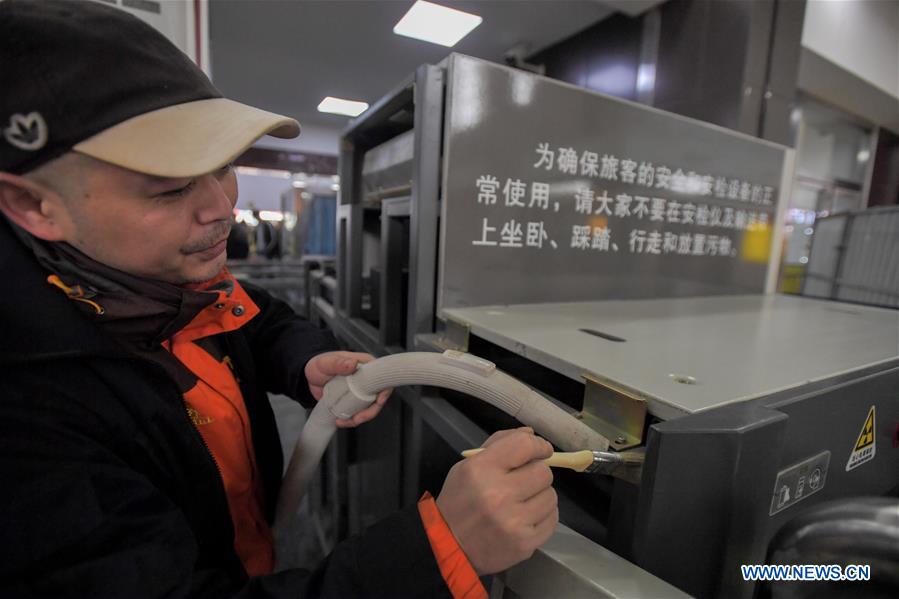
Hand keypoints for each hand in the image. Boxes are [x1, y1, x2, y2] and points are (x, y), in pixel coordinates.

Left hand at [304, 351, 391, 427]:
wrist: (309, 377)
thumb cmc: (320, 365)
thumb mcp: (327, 362)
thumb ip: (339, 363)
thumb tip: (352, 364)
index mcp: (366, 365)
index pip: (383, 377)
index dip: (385, 390)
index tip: (379, 400)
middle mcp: (367, 378)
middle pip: (378, 396)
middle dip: (370, 411)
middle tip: (358, 418)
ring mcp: (361, 391)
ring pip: (369, 407)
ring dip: (360, 418)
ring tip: (344, 421)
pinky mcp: (354, 401)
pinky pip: (359, 412)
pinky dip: (352, 419)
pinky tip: (341, 420)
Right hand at [436, 427, 557, 574]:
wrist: (448, 546)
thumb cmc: (459, 501)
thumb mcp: (467, 467)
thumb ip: (498, 445)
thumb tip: (530, 434)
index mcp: (481, 470)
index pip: (524, 446)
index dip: (538, 445)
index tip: (541, 450)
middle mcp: (498, 495)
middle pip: (543, 472)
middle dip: (537, 473)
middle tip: (525, 480)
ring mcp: (513, 521)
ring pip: (551, 496)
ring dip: (540, 495)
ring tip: (523, 501)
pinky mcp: (525, 543)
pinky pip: (552, 518)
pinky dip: (543, 515)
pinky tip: (527, 516)